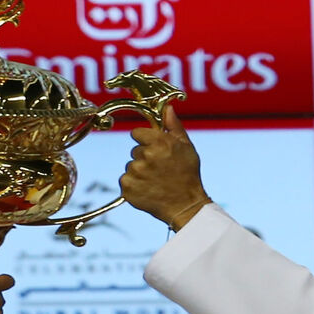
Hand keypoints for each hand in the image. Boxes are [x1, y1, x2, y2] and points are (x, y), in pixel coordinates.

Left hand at [121, 106, 212, 229]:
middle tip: (160, 170)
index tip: (154, 149)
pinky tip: (148, 190)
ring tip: (155, 181)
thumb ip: (173, 126)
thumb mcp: (186, 147)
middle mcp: (145, 156)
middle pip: (135, 152)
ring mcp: (134, 173)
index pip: (136, 133)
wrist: (185, 205)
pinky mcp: (127, 188)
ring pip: (130, 166)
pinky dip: (134, 186)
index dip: (145, 141)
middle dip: (145, 158)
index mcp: (159, 142)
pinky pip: (126, 181)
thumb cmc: (188, 175)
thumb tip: (167, 108)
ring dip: (139, 172)